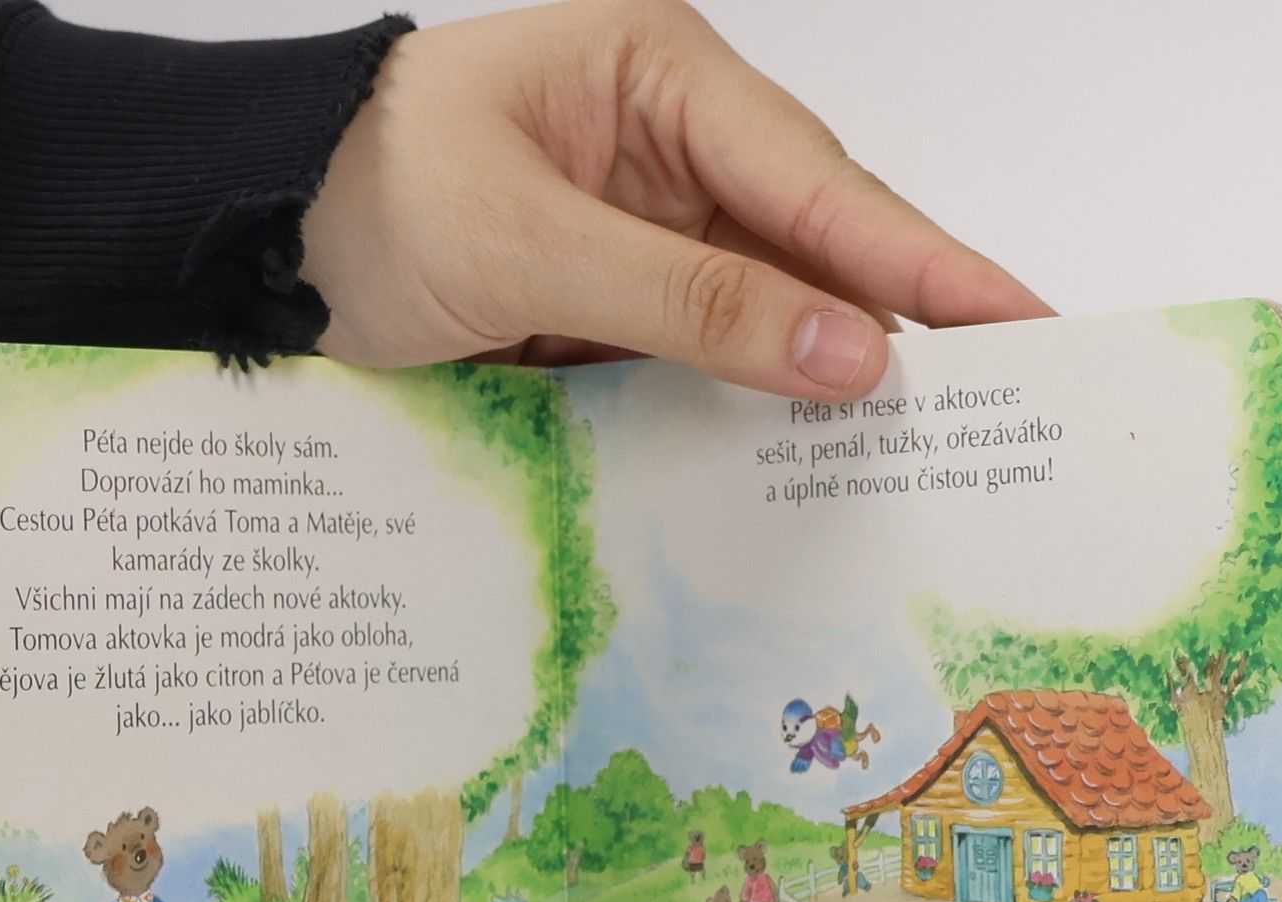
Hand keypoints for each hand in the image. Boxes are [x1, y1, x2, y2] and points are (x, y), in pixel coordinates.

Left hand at [304, 0, 1049, 399]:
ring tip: (933, 444)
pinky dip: (757, 401)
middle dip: (901, 318)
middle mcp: (673, 139)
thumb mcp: (527, 245)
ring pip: (774, 304)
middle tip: (1005, 401)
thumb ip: (690, 300)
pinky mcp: (624, 295)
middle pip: (816, 239)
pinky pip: (714, 349)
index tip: (1017, 317)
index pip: (817, 178)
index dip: (921, 256)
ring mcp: (651, 222)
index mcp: (658, 72)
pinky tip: (812, 450)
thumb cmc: (368, 197)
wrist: (265, 245)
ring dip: (833, 374)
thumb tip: (846, 355)